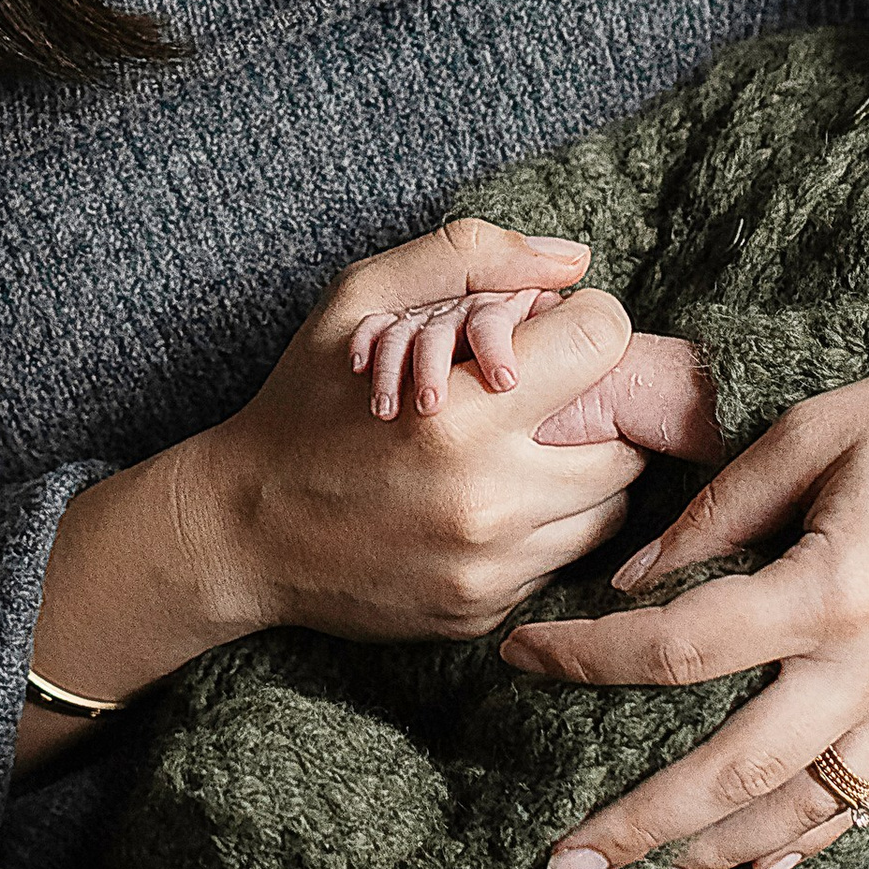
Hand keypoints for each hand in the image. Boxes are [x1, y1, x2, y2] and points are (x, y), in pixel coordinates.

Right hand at [192, 218, 647, 643]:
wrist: (245, 530)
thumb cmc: (304, 403)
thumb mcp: (358, 302)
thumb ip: (466, 258)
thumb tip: (573, 261)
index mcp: (460, 416)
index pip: (601, 345)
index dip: (585, 325)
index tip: (554, 332)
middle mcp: (487, 501)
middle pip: (624, 438)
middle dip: (591, 406)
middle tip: (538, 395)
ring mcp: (491, 567)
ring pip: (609, 507)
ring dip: (577, 471)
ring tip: (515, 448)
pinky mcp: (487, 610)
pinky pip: (563, 558)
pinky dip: (541, 525)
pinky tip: (485, 502)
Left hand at [503, 341, 868, 868]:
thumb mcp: (812, 431)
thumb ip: (718, 510)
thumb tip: (635, 579)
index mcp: (833, 589)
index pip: (679, 646)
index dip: (588, 657)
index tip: (519, 653)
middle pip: (736, 770)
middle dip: (642, 824)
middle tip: (562, 864)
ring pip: (804, 807)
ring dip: (716, 853)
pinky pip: (865, 793)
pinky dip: (808, 840)